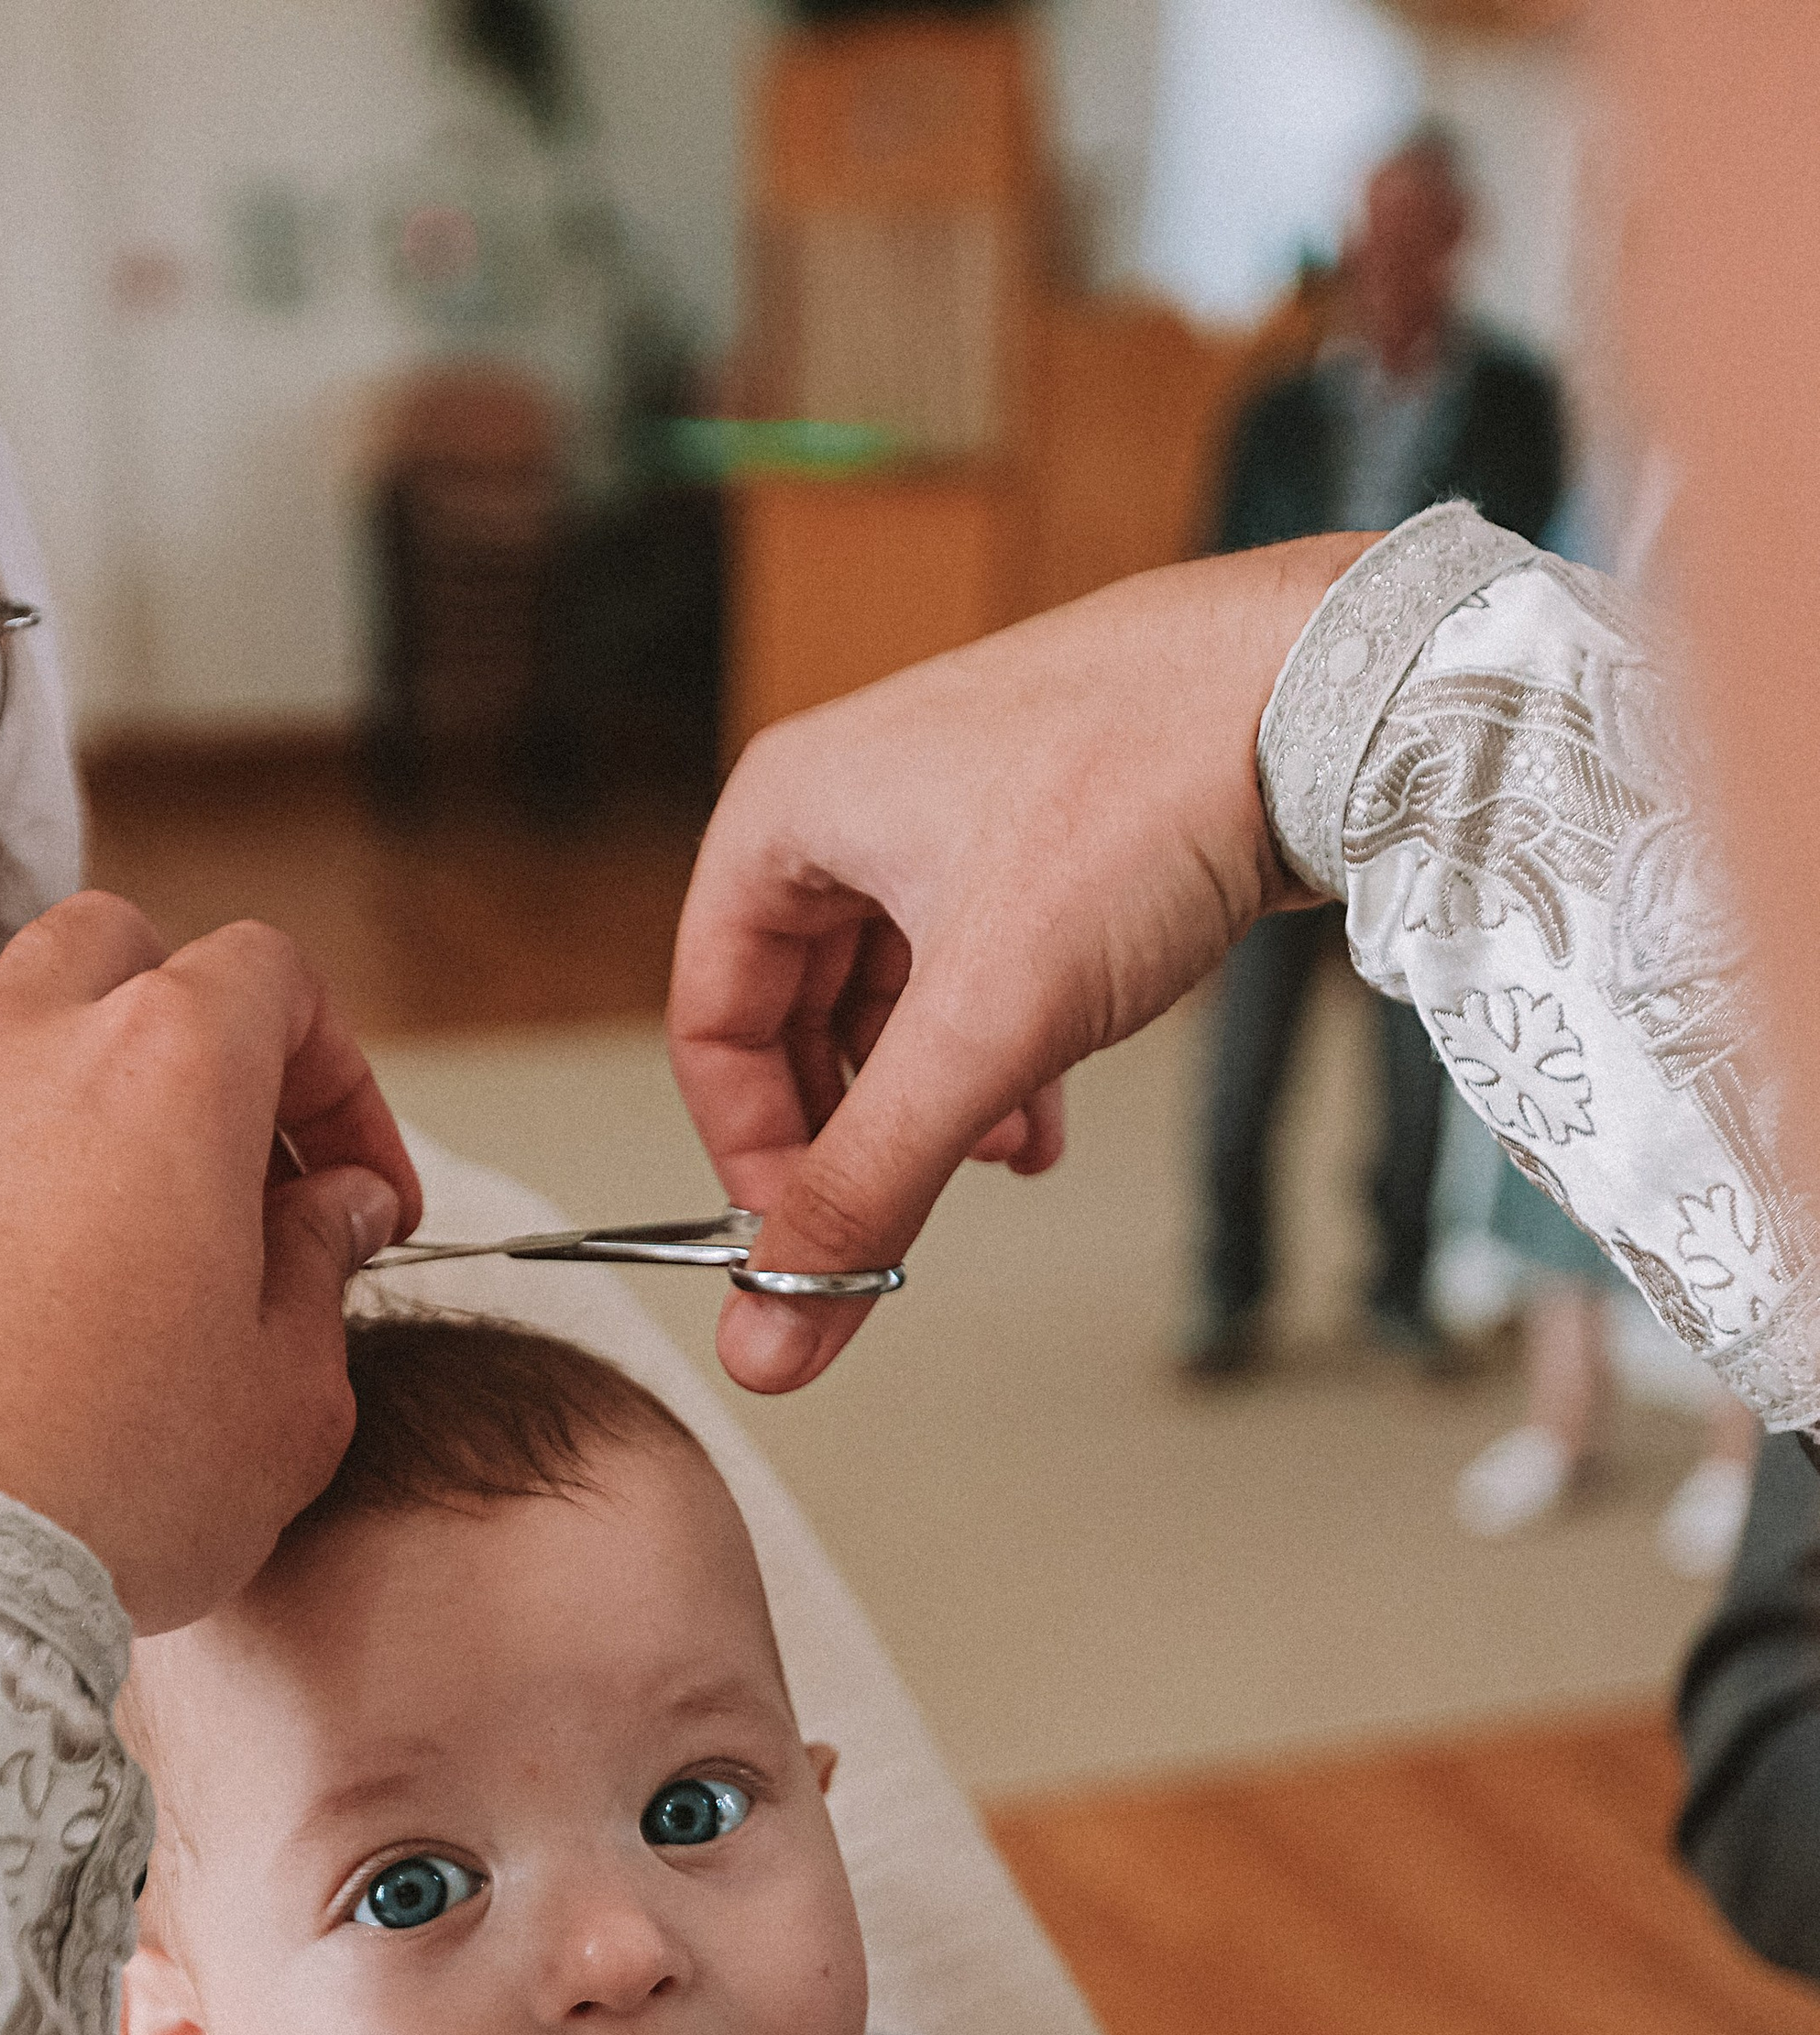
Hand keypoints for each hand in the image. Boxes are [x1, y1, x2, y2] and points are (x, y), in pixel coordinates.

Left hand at [0, 894, 421, 1629]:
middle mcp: (9, 1050)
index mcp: (162, 1066)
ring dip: (62, 1124)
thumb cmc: (101, 1488)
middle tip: (228, 1175)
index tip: (356, 1193)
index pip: (273, 977)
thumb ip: (319, 1270)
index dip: (338, 1078)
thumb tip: (331, 1209)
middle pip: (114, 956)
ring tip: (99, 1270)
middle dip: (187, 1035)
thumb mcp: (286, 1398)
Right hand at [666, 535, 1371, 1391]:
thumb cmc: (1150, 788)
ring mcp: (948, 808)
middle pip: (796, 1021)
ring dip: (933, 1105)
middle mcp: (853, 800)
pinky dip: (997, 1057)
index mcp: (789, 810)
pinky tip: (1044, 1114)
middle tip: (905, 1210)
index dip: (751, 1154)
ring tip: (998, 1156)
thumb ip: (869, 1191)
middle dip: (858, 1133)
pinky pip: (977, 972)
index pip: (710, 1024)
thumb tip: (771, 1335)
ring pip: (894, 1003)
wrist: (1331, 692)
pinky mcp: (1039, 830)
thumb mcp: (982, 1029)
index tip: (812, 1239)